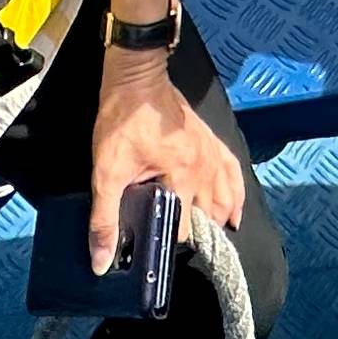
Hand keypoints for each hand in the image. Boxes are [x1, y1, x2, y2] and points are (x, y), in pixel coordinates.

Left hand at [89, 55, 241, 268]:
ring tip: (206, 235)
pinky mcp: (211, 142)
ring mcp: (212, 153)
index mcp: (182, 176)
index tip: (153, 246)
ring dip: (219, 219)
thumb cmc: (122, 120)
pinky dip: (236, 194)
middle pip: (210, 216)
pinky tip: (233, 210)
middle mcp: (204, 167)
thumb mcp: (106, 172)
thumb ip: (104, 219)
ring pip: (227, 198)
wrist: (136, 78)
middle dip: (195, 232)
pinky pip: (233, 172)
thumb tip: (101, 260)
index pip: (182, 228)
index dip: (166, 241)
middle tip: (174, 242)